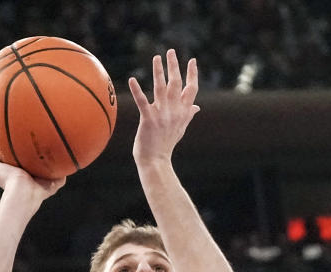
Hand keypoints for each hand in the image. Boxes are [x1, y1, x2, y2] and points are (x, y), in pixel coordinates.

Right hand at [0, 129, 64, 201]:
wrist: (24, 194)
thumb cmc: (39, 190)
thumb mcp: (54, 181)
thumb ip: (61, 173)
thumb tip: (71, 166)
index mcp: (20, 172)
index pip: (17, 159)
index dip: (16, 150)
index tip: (17, 139)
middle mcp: (7, 168)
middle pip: (0, 153)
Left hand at [129, 49, 199, 164]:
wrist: (156, 161)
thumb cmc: (166, 145)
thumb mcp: (181, 129)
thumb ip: (188, 115)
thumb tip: (198, 107)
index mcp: (183, 113)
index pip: (191, 90)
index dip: (192, 74)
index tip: (192, 60)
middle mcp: (175, 112)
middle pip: (177, 84)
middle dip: (175, 66)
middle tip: (171, 51)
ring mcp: (162, 115)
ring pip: (162, 89)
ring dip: (159, 72)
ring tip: (157, 57)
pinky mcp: (149, 120)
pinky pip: (143, 102)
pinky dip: (138, 91)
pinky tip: (132, 79)